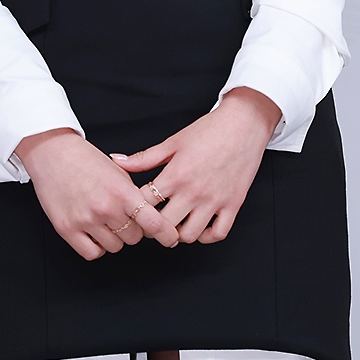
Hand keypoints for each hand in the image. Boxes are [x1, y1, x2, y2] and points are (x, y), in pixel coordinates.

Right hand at [13, 128, 181, 260]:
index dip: (166, 233)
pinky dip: (96, 246)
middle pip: (134, 237)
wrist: (53, 154)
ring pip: (115, 247)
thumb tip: (152, 216)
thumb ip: (134, 194)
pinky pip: (93, 253)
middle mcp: (105, 208)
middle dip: (133, 229)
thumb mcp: (118, 171)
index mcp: (121, 191)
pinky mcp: (68, 230)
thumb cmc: (85, 159)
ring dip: (114, 237)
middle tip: (123, 216)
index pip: (153, 222)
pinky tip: (94, 231)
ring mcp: (86, 220)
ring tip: (104, 219)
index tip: (171, 238)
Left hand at [108, 88, 281, 243]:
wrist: (243, 124)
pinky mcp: (233, 205)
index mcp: (176, 174)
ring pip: (189, 235)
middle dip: (154, 226)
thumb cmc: (208, 130)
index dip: (136, 208)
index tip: (135, 207)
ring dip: (178, 233)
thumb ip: (144, 158)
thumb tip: (116, 160)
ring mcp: (215, 201)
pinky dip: (206, 236)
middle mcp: (194, 191)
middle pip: (164, 225)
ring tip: (175, 223)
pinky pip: (217, 234)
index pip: (145, 205)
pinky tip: (198, 225)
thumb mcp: (173, 142)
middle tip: (152, 220)